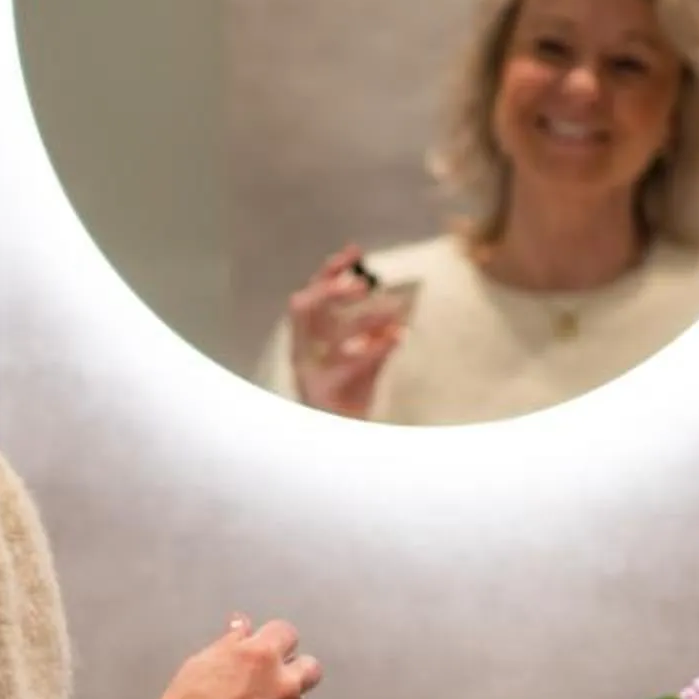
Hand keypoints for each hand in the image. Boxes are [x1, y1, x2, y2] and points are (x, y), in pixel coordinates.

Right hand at [129, 614, 324, 698]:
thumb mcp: (198, 667)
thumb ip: (230, 643)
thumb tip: (243, 627)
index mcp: (260, 657)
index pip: (286, 633)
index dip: (273, 641)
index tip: (265, 648)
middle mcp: (284, 685)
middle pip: (309, 667)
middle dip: (293, 671)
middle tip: (267, 684)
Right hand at [284, 248, 405, 418]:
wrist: (343, 447)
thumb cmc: (349, 398)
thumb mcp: (362, 359)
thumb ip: (371, 332)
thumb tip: (390, 303)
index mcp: (307, 340)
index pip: (310, 295)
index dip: (329, 271)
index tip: (354, 251)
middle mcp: (302, 354)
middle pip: (302, 308)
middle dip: (329, 290)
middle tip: (361, 283)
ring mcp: (310, 375)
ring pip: (329, 337)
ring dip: (362, 319)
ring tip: (394, 309)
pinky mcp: (325, 395)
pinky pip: (349, 367)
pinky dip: (375, 349)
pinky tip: (397, 337)